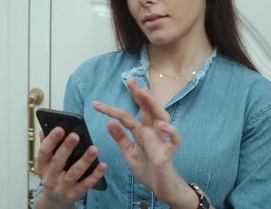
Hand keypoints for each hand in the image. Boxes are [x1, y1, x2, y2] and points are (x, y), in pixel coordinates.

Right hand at [34, 127, 106, 206]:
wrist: (54, 200)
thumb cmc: (52, 174)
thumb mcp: (45, 163)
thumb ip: (46, 146)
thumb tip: (43, 130)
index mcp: (42, 166)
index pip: (44, 151)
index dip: (51, 140)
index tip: (60, 129)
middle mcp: (50, 177)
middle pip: (58, 161)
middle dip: (67, 148)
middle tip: (75, 135)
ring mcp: (62, 187)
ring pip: (74, 173)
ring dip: (84, 160)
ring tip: (94, 149)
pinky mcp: (74, 194)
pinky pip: (86, 184)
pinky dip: (95, 175)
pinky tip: (103, 165)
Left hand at [92, 77, 191, 206]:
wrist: (163, 189)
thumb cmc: (148, 169)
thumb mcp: (129, 153)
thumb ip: (121, 138)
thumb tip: (109, 122)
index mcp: (142, 132)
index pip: (127, 116)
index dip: (112, 109)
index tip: (96, 104)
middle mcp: (153, 132)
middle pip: (147, 109)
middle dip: (139, 94)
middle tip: (130, 80)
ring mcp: (162, 141)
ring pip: (162, 117)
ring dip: (154, 105)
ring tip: (144, 93)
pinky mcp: (168, 153)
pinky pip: (174, 140)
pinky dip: (170, 131)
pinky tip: (161, 125)